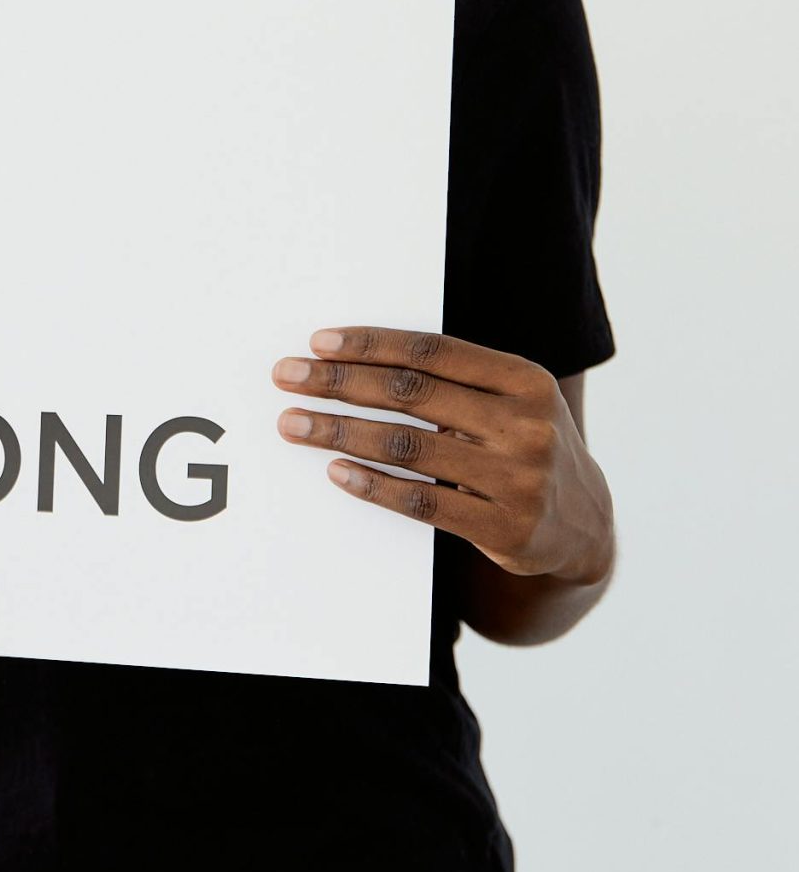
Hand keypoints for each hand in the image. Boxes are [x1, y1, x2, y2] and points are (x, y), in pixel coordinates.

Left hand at [271, 326, 612, 585]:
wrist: (584, 526)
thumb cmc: (524, 446)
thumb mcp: (511, 401)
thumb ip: (455, 380)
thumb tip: (354, 359)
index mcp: (524, 380)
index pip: (432, 351)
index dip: (371, 345)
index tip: (318, 343)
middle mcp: (527, 425)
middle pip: (412, 395)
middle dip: (340, 383)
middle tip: (287, 377)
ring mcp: (519, 479)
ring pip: (408, 448)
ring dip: (341, 432)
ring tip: (295, 424)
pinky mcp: (505, 528)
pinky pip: (422, 502)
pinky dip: (373, 485)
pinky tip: (336, 472)